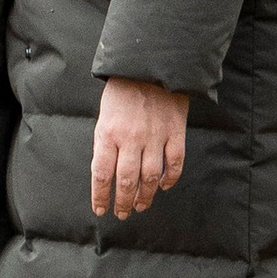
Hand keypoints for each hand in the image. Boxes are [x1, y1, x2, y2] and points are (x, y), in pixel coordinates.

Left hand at [91, 79, 189, 219]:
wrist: (150, 63)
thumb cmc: (122, 89)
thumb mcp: (105, 114)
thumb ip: (106, 142)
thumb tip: (108, 172)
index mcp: (108, 133)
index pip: (101, 174)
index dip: (101, 196)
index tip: (101, 210)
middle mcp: (131, 139)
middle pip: (126, 181)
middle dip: (124, 203)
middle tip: (123, 214)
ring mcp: (155, 137)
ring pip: (151, 178)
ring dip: (145, 196)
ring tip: (140, 206)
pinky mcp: (175, 132)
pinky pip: (175, 163)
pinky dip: (170, 179)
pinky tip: (164, 186)